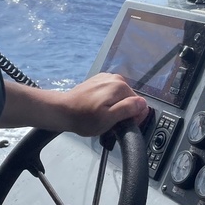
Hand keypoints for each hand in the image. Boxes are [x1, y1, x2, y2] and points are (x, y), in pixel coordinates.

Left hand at [0, 74, 149, 136]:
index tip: (121, 125)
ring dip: (115, 108)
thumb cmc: (83, 118)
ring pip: (120, 98)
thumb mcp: (109, 119)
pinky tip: (98, 110)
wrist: (62, 110)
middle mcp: (115, 79)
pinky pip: (111, 94)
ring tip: (102, 117)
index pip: (140, 104)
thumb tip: (143, 104)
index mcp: (120, 86)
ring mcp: (106, 79)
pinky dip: (107, 103)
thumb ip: (128, 109)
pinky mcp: (98, 82)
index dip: (133, 118)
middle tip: (110, 123)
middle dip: (124, 113)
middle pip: (130, 100)